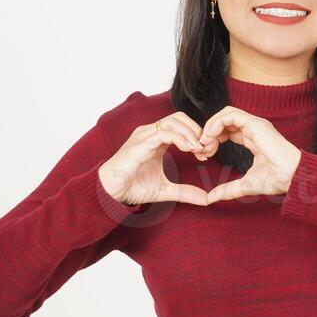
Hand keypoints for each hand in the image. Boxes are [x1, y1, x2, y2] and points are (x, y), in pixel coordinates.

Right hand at [97, 113, 211, 206]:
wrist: (111, 192)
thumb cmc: (133, 187)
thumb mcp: (165, 190)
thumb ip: (184, 192)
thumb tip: (206, 199)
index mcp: (156, 140)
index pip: (180, 125)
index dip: (195, 135)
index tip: (205, 153)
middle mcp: (150, 133)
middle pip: (179, 117)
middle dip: (196, 130)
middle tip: (205, 149)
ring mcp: (145, 135)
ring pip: (173, 122)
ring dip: (191, 133)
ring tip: (199, 149)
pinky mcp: (141, 143)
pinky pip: (164, 133)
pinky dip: (180, 138)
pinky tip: (190, 149)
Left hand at [198, 105, 303, 204]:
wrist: (291, 177)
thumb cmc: (276, 180)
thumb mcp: (245, 185)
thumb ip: (228, 189)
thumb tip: (210, 198)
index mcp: (253, 138)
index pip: (228, 130)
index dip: (214, 139)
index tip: (205, 154)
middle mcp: (254, 128)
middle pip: (225, 120)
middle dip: (209, 132)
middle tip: (202, 148)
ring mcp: (255, 124)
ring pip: (226, 113)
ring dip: (211, 126)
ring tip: (205, 142)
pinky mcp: (255, 124)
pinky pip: (230, 115)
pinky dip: (217, 123)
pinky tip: (211, 137)